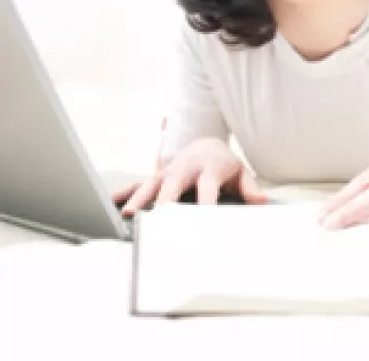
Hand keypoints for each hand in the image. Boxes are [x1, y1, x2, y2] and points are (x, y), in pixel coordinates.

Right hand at [116, 138, 268, 214]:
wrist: (205, 146)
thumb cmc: (223, 166)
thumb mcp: (240, 173)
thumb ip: (250, 188)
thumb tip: (261, 202)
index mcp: (208, 170)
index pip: (207, 188)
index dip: (205, 204)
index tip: (202, 221)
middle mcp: (184, 170)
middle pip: (174, 185)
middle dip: (166, 202)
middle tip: (160, 219)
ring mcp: (167, 173)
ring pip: (150, 185)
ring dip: (140, 199)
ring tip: (129, 215)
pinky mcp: (155, 177)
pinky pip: (135, 185)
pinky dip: (122, 194)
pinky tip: (107, 205)